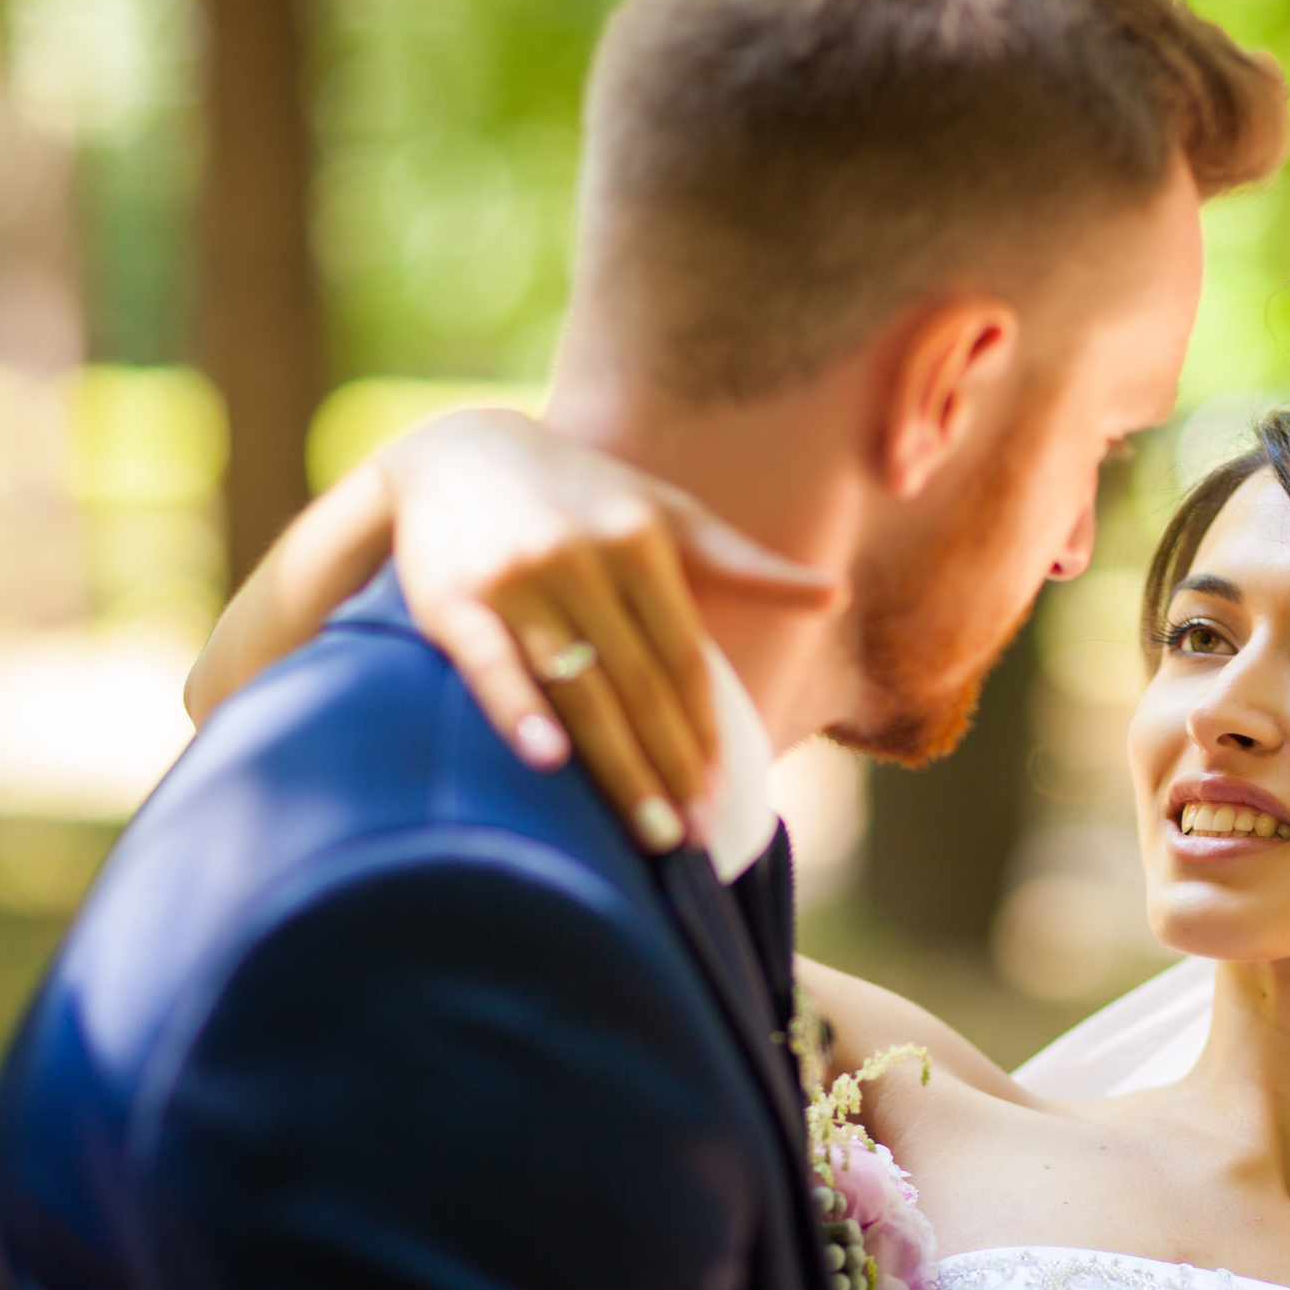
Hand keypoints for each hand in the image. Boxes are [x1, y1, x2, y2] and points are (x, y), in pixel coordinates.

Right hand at [382, 408, 838, 851]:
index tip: (717, 793)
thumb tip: (836, 595)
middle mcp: (582, 559)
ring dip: (618, 768)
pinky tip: (550, 762)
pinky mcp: (453, 601)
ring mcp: (518, 580)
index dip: (701, 729)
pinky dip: (519, 714)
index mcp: (640, 542)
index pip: (682, 659)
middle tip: (690, 838)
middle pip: (639, 685)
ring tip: (651, 833)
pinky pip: (491, 667)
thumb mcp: (665, 514)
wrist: (454, 451)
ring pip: (579, 690)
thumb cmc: (578, 495)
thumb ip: (743, 564)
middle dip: (669, 767)